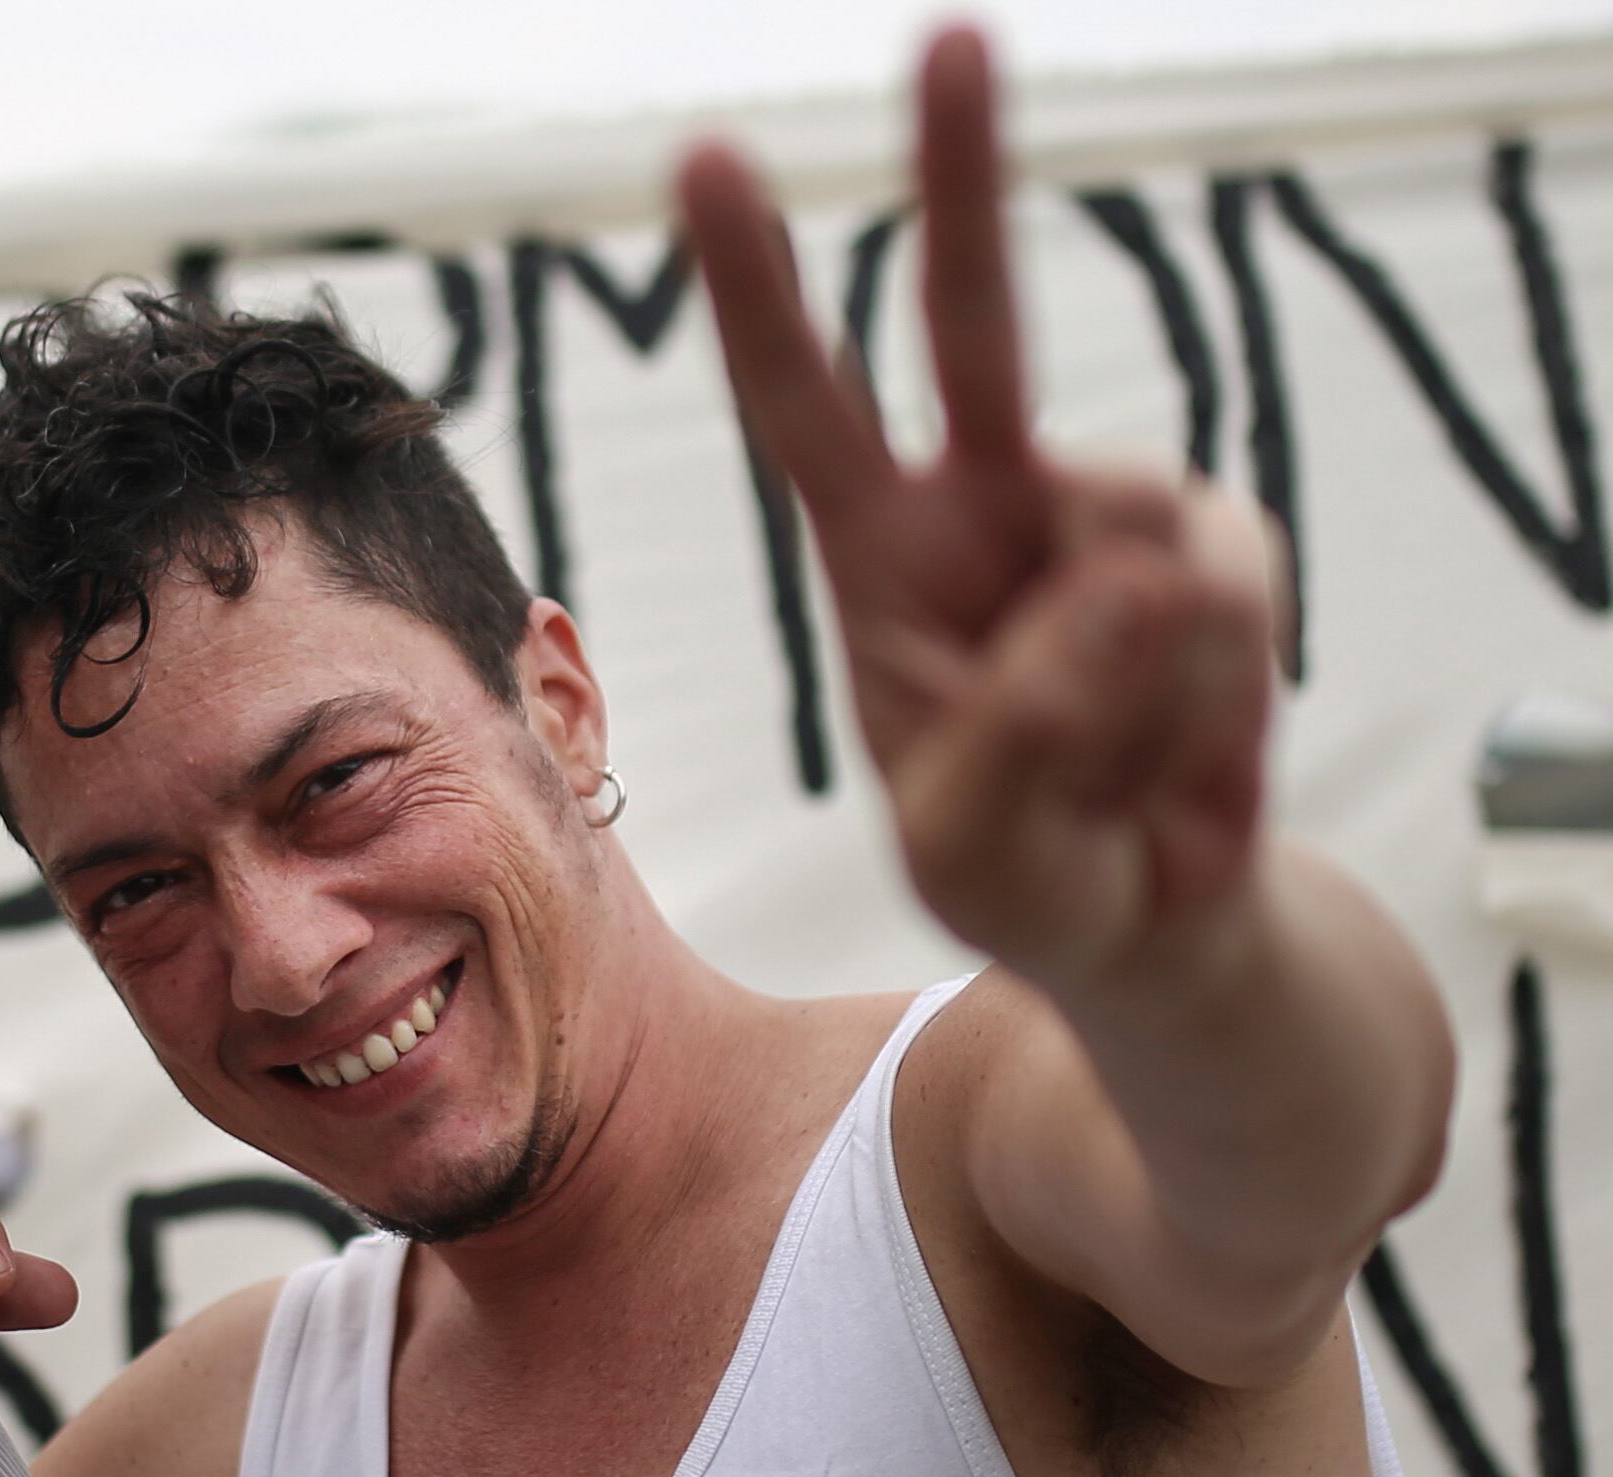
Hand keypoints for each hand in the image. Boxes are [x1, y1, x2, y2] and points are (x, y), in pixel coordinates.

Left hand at [678, 26, 1282, 993]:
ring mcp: (1108, 515)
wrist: (1144, 928)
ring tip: (1101, 772)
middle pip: (973, 318)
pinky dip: (1202, 707)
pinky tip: (1175, 752)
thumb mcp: (966, 842)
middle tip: (948, 38)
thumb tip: (1139, 582)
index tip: (710, 160)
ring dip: (1127, 699)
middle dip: (964, 176)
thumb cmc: (1019, 874)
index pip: (802, 405)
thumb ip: (1022, 730)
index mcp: (875, 557)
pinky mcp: (1215, 551)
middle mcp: (988, 506)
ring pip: (1140, 549)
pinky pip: (1225, 607)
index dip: (760, 289)